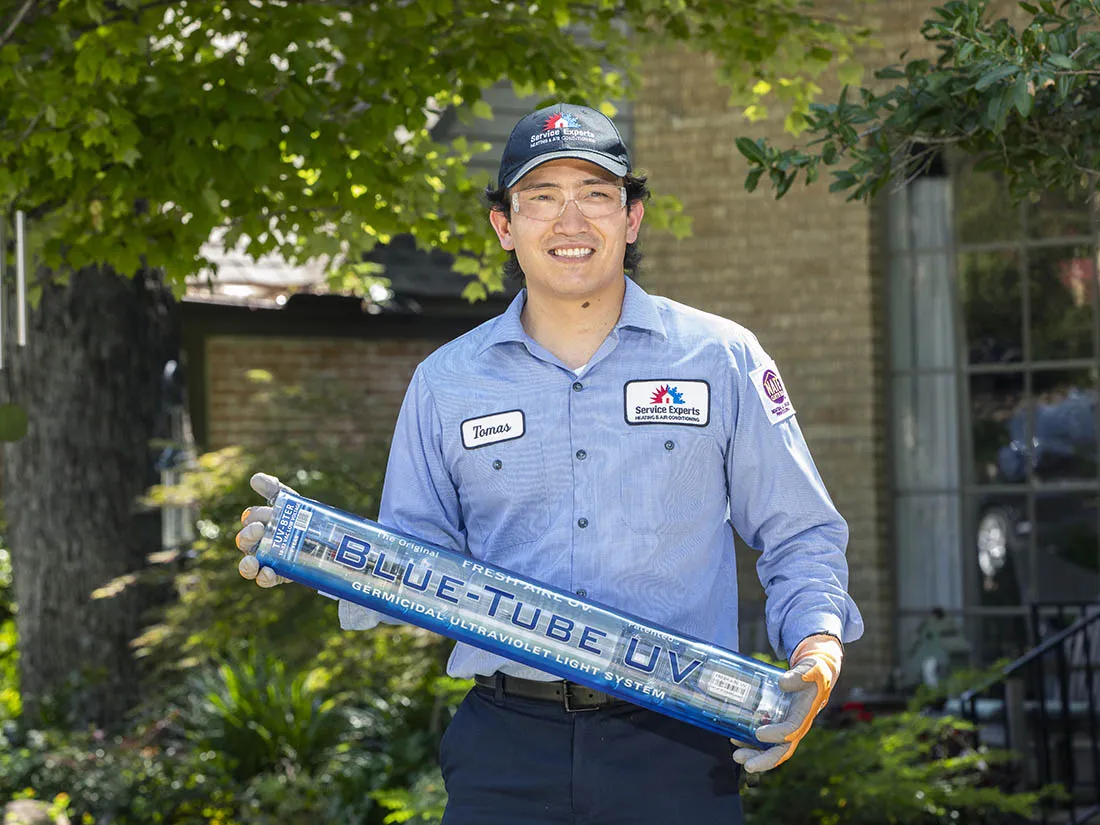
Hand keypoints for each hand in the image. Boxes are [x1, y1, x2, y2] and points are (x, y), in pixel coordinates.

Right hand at [235, 472, 292, 587]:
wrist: (325, 539)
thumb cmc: (301, 517)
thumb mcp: (290, 501)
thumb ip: (274, 489)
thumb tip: (254, 479)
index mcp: (258, 523)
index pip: (250, 519)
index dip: (253, 518)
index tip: (261, 518)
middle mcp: (257, 543)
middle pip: (244, 541)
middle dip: (248, 536)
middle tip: (259, 530)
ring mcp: (265, 560)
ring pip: (248, 565)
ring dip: (247, 564)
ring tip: (252, 562)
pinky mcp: (277, 575)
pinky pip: (265, 579)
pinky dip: (264, 577)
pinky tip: (268, 573)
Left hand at [732, 634, 841, 772]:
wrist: (816, 677)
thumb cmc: (814, 674)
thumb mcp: (811, 671)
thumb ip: (799, 675)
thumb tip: (783, 682)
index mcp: (804, 715)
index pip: (791, 731)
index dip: (776, 735)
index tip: (759, 733)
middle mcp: (795, 726)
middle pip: (781, 750)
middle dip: (764, 760)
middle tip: (745, 763)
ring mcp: (786, 727)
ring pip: (771, 749)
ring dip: (754, 754)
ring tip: (736, 755)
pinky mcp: (777, 724)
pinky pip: (765, 740)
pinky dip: (751, 742)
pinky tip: (736, 739)